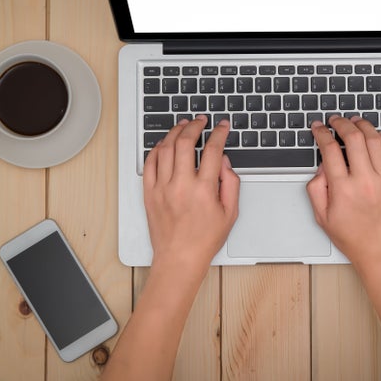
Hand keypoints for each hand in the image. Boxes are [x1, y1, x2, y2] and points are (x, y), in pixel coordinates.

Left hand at [143, 115, 239, 272]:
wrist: (179, 259)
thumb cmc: (204, 240)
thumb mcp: (230, 213)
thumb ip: (231, 183)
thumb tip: (224, 161)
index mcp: (204, 190)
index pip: (213, 150)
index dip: (219, 133)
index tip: (222, 126)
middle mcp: (181, 185)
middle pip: (186, 142)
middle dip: (195, 126)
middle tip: (201, 121)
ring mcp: (162, 188)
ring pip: (166, 148)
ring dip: (175, 132)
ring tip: (183, 126)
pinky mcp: (149, 193)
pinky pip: (150, 163)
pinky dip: (157, 149)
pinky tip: (165, 143)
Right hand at [306, 115, 380, 271]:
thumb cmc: (353, 237)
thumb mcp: (322, 216)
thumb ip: (316, 188)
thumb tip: (321, 167)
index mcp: (342, 188)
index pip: (329, 149)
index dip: (321, 133)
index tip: (319, 128)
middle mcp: (364, 180)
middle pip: (352, 138)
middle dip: (341, 123)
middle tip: (336, 120)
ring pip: (374, 140)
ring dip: (363, 126)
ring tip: (355, 122)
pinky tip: (378, 136)